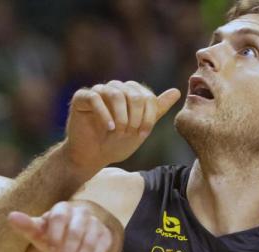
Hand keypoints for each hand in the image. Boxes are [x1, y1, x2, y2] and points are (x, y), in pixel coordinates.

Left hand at [9, 201, 116, 251]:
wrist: (76, 237)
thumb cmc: (53, 234)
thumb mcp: (40, 232)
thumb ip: (27, 226)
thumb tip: (11, 216)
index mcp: (63, 208)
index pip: (60, 216)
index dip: (55, 234)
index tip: (50, 250)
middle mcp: (82, 213)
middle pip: (76, 232)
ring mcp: (96, 225)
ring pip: (89, 245)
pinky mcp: (105, 237)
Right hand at [63, 80, 180, 171]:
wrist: (93, 156)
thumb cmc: (116, 143)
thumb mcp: (141, 128)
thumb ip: (157, 110)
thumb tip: (177, 91)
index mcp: (129, 93)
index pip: (146, 96)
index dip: (148, 115)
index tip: (144, 134)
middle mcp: (114, 88)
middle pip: (132, 93)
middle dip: (135, 116)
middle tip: (131, 133)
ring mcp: (97, 91)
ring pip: (115, 93)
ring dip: (121, 115)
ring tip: (119, 131)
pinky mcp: (81, 98)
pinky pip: (95, 98)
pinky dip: (104, 114)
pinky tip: (109, 128)